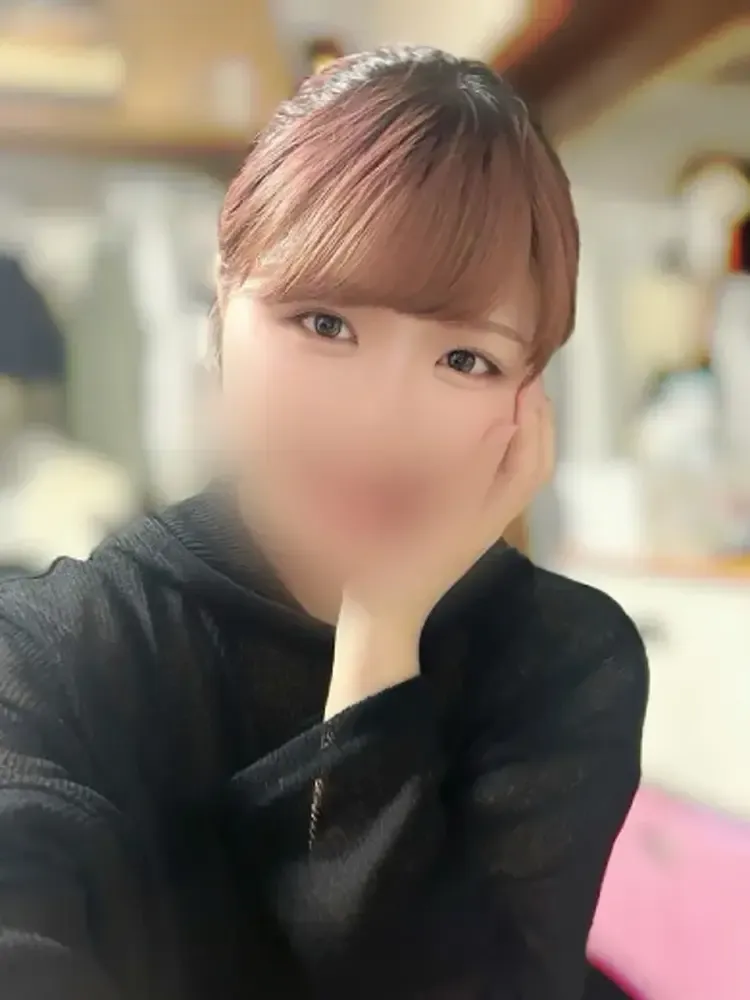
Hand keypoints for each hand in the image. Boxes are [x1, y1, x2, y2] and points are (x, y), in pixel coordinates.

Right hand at [325, 380, 553, 717]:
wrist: (380, 616)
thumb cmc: (398, 570)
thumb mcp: (437, 518)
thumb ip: (472, 472)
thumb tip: (508, 425)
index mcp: (489, 514)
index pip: (531, 460)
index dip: (535, 418)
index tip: (526, 376)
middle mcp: (490, 516)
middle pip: (533, 465)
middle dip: (539, 422)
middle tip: (527, 378)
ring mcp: (474, 521)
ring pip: (516, 472)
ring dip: (523, 434)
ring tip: (512, 398)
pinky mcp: (456, 524)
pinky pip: (493, 480)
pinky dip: (499, 451)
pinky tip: (479, 435)